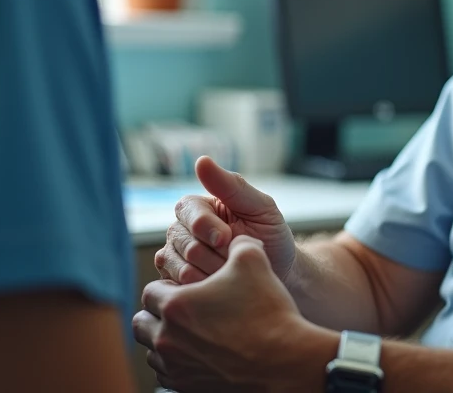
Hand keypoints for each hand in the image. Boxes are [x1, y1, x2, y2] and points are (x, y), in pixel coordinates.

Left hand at [135, 236, 335, 392]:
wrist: (284, 361)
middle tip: (184, 309)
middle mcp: (167, 339)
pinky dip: (177, 363)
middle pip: (142, 322)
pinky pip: (167, 374)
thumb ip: (236, 241)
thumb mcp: (253, 260)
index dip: (169, 285)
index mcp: (176, 305)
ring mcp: (176, 367)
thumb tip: (232, 237)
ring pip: (152, 351)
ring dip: (165, 339)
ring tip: (192, 332)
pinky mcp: (187, 387)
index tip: (188, 287)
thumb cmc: (267, 310)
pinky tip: (201, 353)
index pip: (150, 290)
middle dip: (158, 313)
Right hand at [155, 156, 296, 284]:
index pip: (188, 212)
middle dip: (216, 255)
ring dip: (212, 273)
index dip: (207, 227)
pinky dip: (202, 290)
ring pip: (179, 267)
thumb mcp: (260, 207)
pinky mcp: (174, 282)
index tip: (228, 238)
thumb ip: (231, 186)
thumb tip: (201, 160)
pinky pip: (176, 288)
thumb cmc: (270, 235)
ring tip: (232, 273)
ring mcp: (174, 256)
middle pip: (184, 243)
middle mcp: (180, 229)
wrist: (278, 273)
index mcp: (198, 206)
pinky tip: (219, 288)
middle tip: (236, 259)